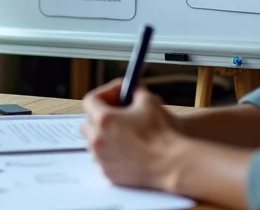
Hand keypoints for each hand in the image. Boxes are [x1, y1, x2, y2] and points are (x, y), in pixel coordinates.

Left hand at [82, 79, 185, 194]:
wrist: (171, 163)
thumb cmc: (161, 133)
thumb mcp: (149, 101)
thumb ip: (135, 90)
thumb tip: (131, 86)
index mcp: (104, 119)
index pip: (90, 100)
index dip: (104, 94)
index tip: (116, 95)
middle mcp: (98, 139)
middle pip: (88, 122)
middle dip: (99, 115)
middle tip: (117, 112)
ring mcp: (101, 158)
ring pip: (93, 142)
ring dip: (104, 134)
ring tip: (124, 131)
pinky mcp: (108, 172)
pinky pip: (102, 158)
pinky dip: (110, 152)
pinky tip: (127, 149)